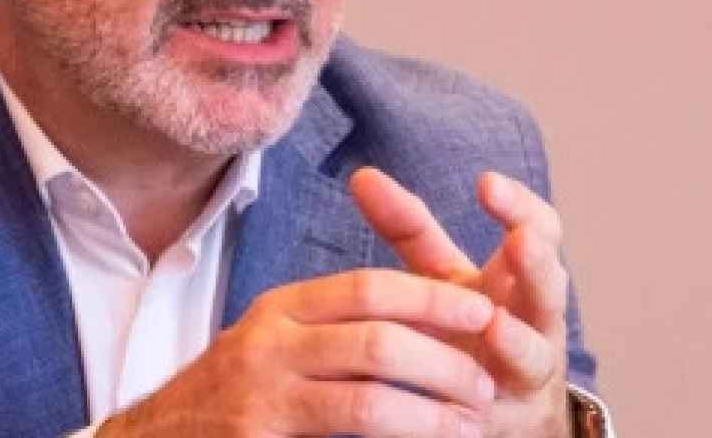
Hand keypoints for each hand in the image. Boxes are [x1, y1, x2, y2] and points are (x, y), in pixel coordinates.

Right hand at [98, 268, 497, 436]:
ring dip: (431, 414)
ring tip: (468, 423)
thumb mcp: (271, 345)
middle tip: (483, 381)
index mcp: (281, 308)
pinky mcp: (258, 436)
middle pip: (376, 338)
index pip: (367, 287)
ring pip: (367, 398)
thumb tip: (416, 324)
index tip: (480, 310)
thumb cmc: (228, 398)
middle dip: (443, 360)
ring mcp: (261, 394)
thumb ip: (328, 331)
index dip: (431, 299)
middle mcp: (268, 342)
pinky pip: (344, 437)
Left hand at [349, 168, 572, 437]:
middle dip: (537, 265)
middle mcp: (534, 325)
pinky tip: (461, 399)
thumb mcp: (441, 277)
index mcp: (519, 279)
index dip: (520, 206)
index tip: (486, 183)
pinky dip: (479, 405)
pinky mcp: (502, 420)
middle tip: (521, 239)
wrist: (496, 413)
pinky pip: (496, 412)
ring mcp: (523, 377)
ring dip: (517, 341)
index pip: (538, 231)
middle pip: (549, 290)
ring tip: (495, 325)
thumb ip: (410, 229)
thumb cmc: (466, 329)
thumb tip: (362, 174)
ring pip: (533, 357)